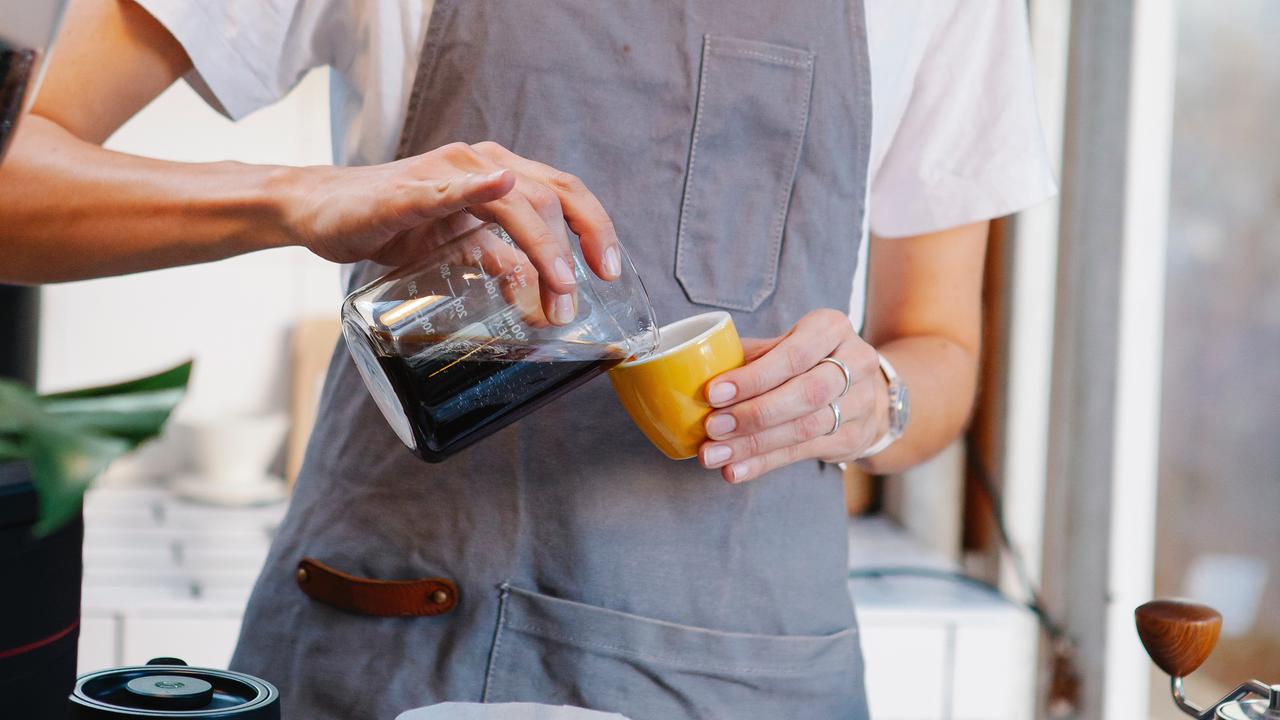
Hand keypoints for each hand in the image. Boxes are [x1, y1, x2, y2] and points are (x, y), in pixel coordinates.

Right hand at [287, 141, 621, 324]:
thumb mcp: (458, 249)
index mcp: (500, 174)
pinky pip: (447, 188)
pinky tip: (501, 182)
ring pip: (514, 200)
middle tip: (580, 296)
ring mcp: (445, 174)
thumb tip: (540, 297)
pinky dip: (477, 186)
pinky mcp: (407, 192)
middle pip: (551, 196)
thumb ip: (499, 263)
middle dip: (576, 247)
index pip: (565, 193)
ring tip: (558, 286)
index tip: (610, 271)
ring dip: (543, 246)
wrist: (322, 212)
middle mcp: (481, 164)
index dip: (596, 229)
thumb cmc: (393, 226)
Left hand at [697, 309, 886, 482]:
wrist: (864, 392)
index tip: (713, 393)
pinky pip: (804, 452)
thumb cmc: (808, 361)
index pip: (794, 355)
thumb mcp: (785, 345)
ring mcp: (861, 403)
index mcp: (832, 328)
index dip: (753, 377)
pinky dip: (764, 463)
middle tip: (712, 428)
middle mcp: (856, 363)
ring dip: (753, 445)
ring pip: (804, 428)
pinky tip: (735, 469)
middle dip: (753, 414)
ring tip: (714, 455)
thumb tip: (698, 372)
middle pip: (805, 394)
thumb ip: (751, 356)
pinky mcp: (854, 437)